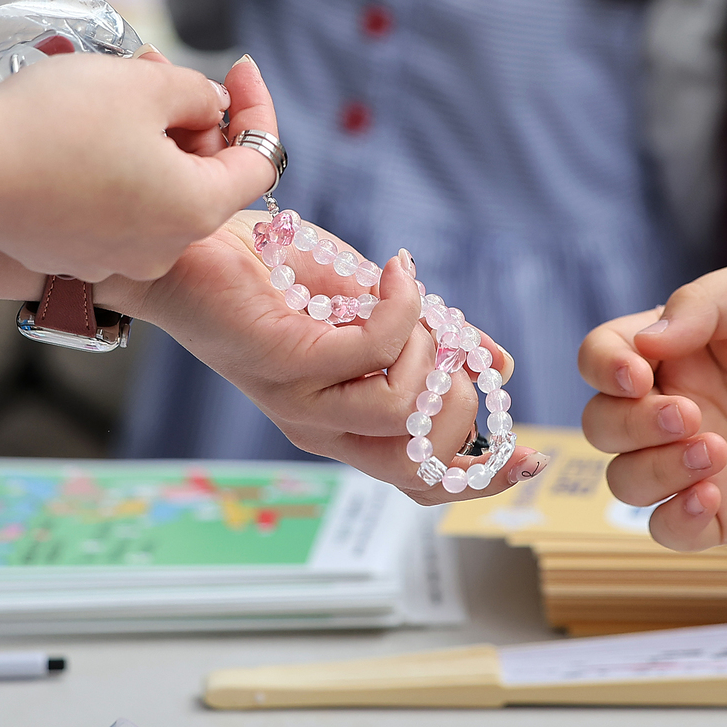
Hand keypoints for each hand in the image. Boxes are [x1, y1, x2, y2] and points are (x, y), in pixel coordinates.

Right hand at [0, 51, 278, 280]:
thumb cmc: (58, 123)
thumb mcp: (145, 83)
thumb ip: (197, 92)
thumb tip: (210, 107)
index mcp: (197, 209)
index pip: (258, 162)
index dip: (256, 109)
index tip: (240, 67)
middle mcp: (166, 247)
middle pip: (202, 175)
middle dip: (188, 116)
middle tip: (152, 66)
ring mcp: (118, 258)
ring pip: (154, 188)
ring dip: (146, 135)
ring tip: (109, 84)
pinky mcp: (74, 256)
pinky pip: (110, 207)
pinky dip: (108, 166)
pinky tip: (74, 127)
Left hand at [118, 213, 546, 503]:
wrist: (196, 246)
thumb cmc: (281, 276)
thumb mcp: (373, 311)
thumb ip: (432, 342)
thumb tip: (500, 367)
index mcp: (344, 427)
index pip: (422, 481)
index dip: (483, 478)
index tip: (531, 453)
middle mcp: (323, 429)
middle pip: (424, 459)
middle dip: (464, 399)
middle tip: (448, 340)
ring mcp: (303, 403)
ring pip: (404, 408)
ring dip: (429, 347)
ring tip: (406, 302)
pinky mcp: (289, 364)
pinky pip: (377, 349)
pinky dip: (404, 306)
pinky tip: (395, 273)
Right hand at [578, 256, 726, 549]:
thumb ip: (701, 303)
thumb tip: (644, 343)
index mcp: (671, 350)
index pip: (600, 358)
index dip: (603, 366)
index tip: (639, 372)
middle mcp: (672, 406)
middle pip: (601, 424)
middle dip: (631, 422)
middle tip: (692, 414)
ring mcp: (694, 463)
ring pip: (623, 480)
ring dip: (654, 467)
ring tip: (719, 450)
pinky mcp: (725, 511)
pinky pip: (666, 529)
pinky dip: (674, 516)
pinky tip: (712, 493)